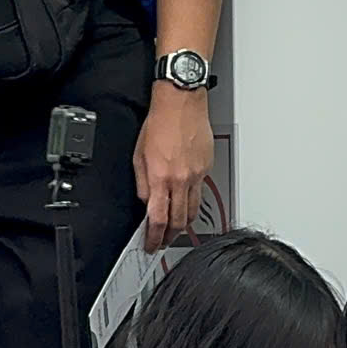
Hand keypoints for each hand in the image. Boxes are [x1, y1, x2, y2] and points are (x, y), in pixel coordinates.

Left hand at [135, 84, 213, 251]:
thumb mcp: (138, 154)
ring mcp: (197, 175)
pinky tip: (186, 199)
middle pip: (179, 221)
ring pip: (193, 210)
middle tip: (163, 241)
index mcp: (160, 177)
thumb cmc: (160, 122)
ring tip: (176, 228)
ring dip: (184, 224)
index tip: (150, 244)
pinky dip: (193, 200)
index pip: (158, 219)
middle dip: (169, 237)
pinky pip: (200, 191)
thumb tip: (145, 200)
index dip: (153, 237)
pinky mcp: (207, 168)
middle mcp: (180, 179)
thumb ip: (141, 182)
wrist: (181, 103)